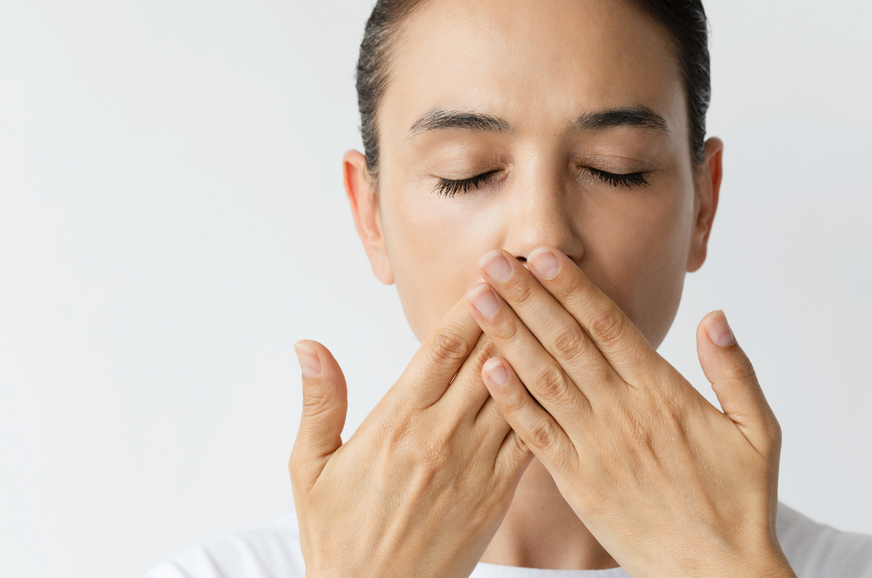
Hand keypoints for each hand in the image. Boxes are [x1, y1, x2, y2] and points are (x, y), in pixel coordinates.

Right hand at [289, 291, 533, 577]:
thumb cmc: (338, 537)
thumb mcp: (310, 468)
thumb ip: (319, 403)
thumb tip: (309, 346)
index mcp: (396, 424)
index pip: (441, 349)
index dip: (469, 305)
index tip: (487, 272)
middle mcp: (441, 438)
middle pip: (486, 358)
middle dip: (510, 311)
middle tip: (532, 270)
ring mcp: (476, 466)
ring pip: (515, 391)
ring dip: (535, 347)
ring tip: (556, 307)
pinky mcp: (498, 494)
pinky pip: (529, 437)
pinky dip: (545, 401)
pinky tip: (562, 374)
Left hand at [465, 248, 794, 577]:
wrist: (716, 574)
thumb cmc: (741, 503)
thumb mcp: (759, 432)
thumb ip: (735, 372)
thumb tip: (715, 316)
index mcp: (664, 394)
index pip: (608, 327)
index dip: (571, 287)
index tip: (541, 255)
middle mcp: (623, 414)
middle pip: (566, 343)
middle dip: (526, 297)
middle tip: (492, 260)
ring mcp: (595, 448)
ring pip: (544, 380)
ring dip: (507, 336)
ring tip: (477, 300)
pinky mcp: (575, 482)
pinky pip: (536, 435)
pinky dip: (510, 400)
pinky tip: (485, 369)